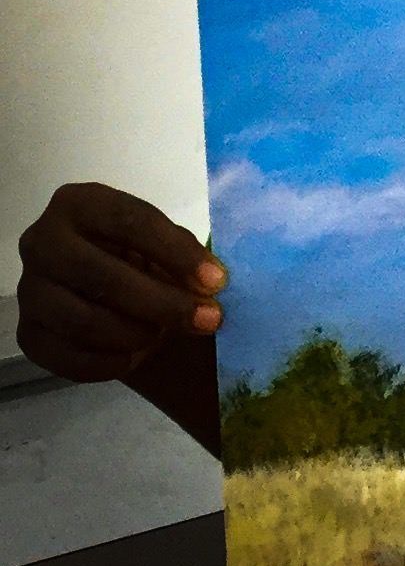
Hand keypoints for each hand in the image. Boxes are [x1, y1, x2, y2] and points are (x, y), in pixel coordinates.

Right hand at [16, 183, 226, 383]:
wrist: (110, 293)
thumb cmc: (143, 256)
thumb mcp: (165, 242)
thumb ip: (184, 254)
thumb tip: (209, 283)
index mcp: (81, 203)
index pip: (130, 222)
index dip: (177, 253)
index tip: (217, 281)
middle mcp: (43, 241)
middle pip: (102, 276)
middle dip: (162, 303)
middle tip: (207, 319)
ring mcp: (29, 289)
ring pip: (83, 321)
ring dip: (136, 334)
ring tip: (164, 335)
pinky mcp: (27, 333)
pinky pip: (67, 357)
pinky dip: (109, 362)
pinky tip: (136, 357)